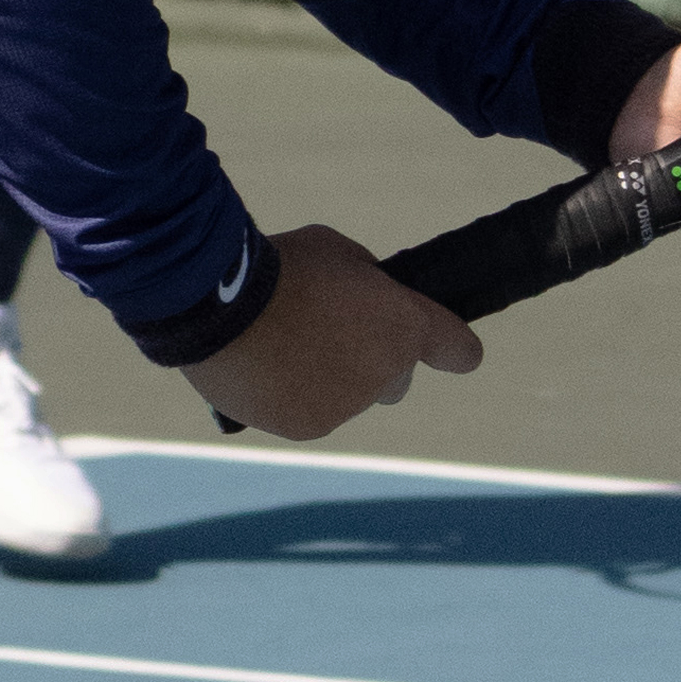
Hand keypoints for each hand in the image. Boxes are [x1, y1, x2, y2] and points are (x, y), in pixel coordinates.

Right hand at [199, 222, 480, 437]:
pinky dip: (292, 395)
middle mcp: (387, 374)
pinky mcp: (309, 427)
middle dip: (374, 361)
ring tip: (281, 344)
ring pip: (348, 397)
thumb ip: (365, 284)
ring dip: (327, 378)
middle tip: (330, 334)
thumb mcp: (338, 254)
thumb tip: (362, 303)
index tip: (455, 352)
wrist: (221, 306)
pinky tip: (263, 366)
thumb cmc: (282, 267)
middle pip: (397, 379)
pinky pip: (309, 411)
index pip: (459, 350)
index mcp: (405, 326)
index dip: (455, 349)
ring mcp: (348, 406)